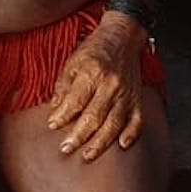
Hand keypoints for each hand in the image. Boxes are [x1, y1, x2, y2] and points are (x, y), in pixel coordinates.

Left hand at [46, 14, 148, 161]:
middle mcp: (111, 85)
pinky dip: (131, 135)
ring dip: (100, 143)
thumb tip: (55, 108)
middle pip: (94, 117)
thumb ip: (63, 85)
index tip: (52, 126)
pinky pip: (137, 120)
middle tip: (66, 149)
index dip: (63, 115)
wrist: (123, 36)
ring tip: (87, 155)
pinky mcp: (137, 98)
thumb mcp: (73, 60)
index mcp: (92, 73)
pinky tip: (121, 145)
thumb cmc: (95, 48)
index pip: (76, 101)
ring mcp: (126, 93)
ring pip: (114, 124)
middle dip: (79, 136)